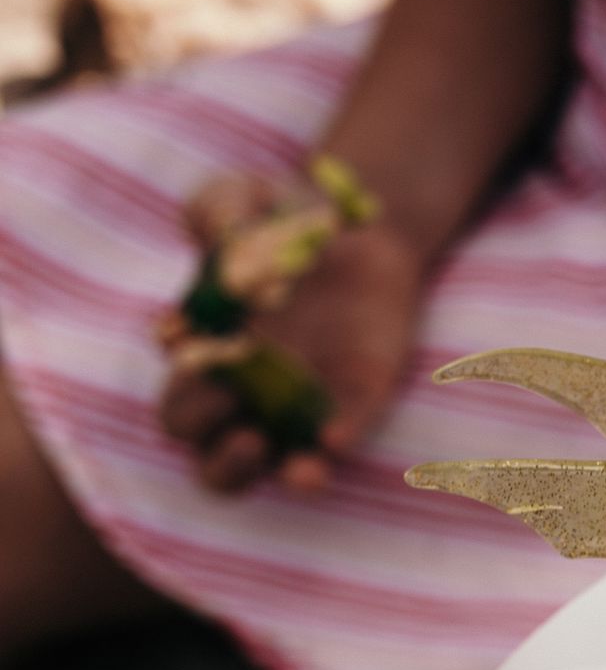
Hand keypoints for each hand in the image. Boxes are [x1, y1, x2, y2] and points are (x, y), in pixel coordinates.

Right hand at [160, 187, 424, 492]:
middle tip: (233, 413)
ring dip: (263, 473)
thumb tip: (220, 242)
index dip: (179, 386)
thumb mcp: (245, 197)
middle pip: (204, 446)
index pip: (178, 395)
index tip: (186, 351)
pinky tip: (335, 439)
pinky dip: (333, 447)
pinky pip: (338, 439)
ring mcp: (299, 406)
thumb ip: (218, 209)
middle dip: (210, 440)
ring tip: (278, 458)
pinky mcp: (354, 402)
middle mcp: (245, 393)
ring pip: (266, 469)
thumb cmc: (283, 216)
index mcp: (204, 355)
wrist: (363, 226)